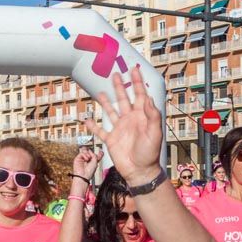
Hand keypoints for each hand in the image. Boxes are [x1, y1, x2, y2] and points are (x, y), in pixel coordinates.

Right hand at [73, 147, 101, 180]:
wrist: (83, 175)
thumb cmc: (89, 172)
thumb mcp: (95, 162)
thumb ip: (94, 155)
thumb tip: (90, 151)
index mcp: (92, 162)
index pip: (95, 156)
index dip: (98, 153)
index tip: (101, 151)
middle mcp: (87, 160)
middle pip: (89, 152)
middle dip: (91, 153)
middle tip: (92, 156)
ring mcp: (82, 159)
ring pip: (85, 151)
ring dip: (88, 154)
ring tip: (88, 158)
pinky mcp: (78, 159)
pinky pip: (82, 153)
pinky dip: (85, 155)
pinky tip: (86, 159)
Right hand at [81, 65, 163, 185]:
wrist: (140, 171)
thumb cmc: (150, 153)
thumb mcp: (154, 132)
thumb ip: (152, 115)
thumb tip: (147, 97)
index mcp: (141, 116)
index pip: (140, 95)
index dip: (137, 82)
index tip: (134, 70)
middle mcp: (130, 120)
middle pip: (124, 99)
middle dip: (120, 87)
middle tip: (116, 74)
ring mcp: (119, 129)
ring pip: (111, 111)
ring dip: (106, 102)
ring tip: (101, 93)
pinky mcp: (111, 139)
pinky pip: (100, 130)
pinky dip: (92, 126)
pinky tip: (86, 119)